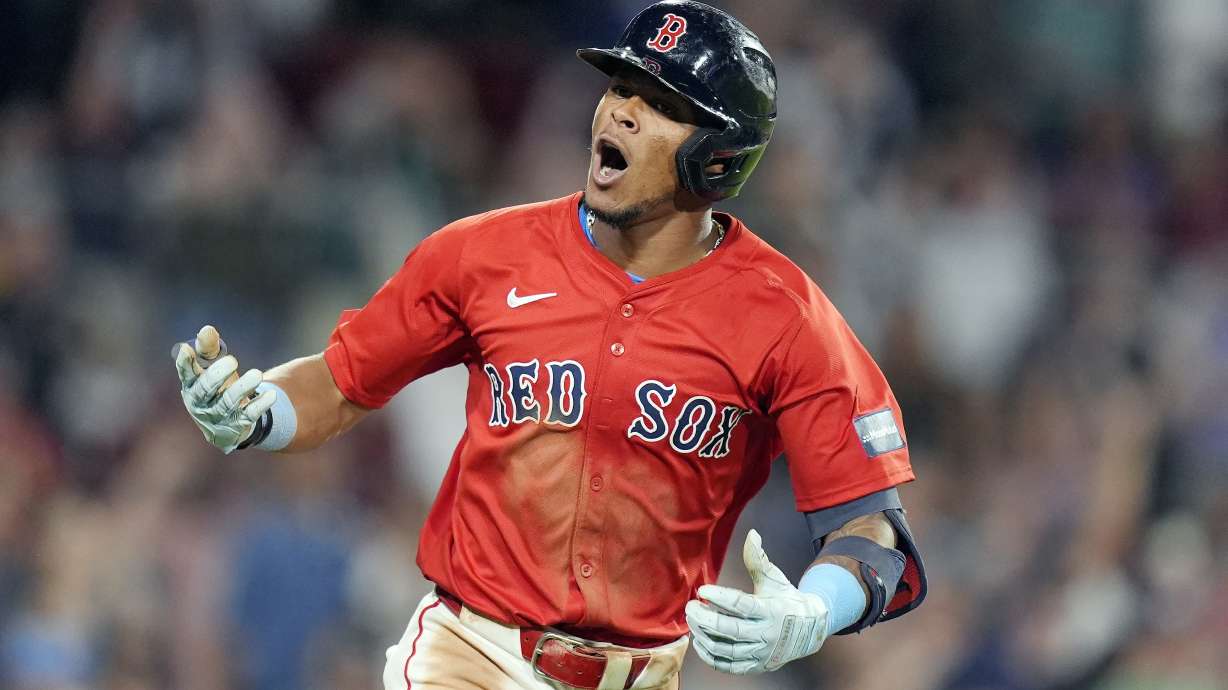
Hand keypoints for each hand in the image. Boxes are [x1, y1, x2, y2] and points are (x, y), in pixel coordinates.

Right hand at [173, 325, 274, 453]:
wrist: (228, 425)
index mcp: (191, 386)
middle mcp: (200, 403)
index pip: (185, 374)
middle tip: (232, 360)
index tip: (187, 349)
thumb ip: (209, 349)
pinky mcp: (236, 426)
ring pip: (228, 403)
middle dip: (217, 375)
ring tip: (257, 374)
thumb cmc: (217, 387)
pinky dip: (260, 404)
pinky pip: (248, 415)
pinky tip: (272, 395)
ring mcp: (217, 417)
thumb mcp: (212, 368)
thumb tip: (206, 330)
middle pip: (206, 390)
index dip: (184, 363)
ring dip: (243, 388)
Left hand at [685, 529, 830, 674]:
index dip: (720, 597)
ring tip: (692, 622)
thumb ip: (758, 559)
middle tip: (691, 607)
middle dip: (706, 619)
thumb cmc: (786, 599)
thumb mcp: (774, 579)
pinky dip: (712, 657)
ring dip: (705, 637)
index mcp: (770, 610)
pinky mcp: (757, 665)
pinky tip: (699, 642)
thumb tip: (752, 535)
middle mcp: (766, 634)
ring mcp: (761, 653)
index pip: (741, 605)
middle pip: (732, 630)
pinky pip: (730, 666)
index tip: (702, 590)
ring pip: (728, 650)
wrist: (809, 629)